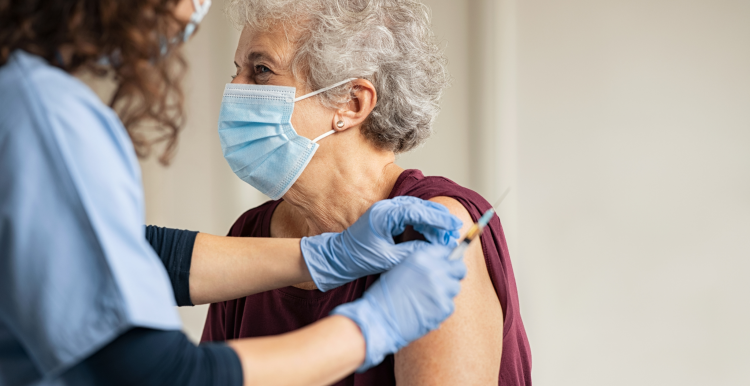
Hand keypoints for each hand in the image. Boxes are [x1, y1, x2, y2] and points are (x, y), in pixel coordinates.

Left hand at [300, 196, 462, 291]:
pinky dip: (422, 223)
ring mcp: (385, 210)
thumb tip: (435, 250)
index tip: (453, 226)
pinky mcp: (386, 216)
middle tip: (454, 230)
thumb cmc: (359, 258)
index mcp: (384, 215)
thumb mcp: (388, 259)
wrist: (338, 257)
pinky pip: (409, 215)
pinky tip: (431, 233)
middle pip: (419, 207)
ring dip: (432, 221)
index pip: (417, 211)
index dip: (438, 218)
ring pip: (416, 210)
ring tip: (446, 233)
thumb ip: (412, 252)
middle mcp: (385, 208)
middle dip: (438, 218)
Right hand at [332, 243, 466, 370]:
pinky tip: (426, 310)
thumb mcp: (401, 269)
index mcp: (421, 257)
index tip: (446, 265)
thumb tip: (441, 265)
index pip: (447, 251)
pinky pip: (450, 305)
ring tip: (428, 299)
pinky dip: (441, 309)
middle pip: (459, 268)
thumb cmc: (385, 296)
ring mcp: (441, 289)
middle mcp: (434, 270)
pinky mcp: (444, 307)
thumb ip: (422, 264)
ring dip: (446, 293)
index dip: (447, 259)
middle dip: (454, 274)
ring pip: (455, 288)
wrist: (379, 319)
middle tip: (445, 282)